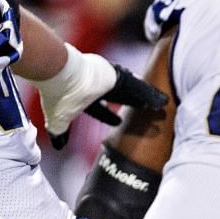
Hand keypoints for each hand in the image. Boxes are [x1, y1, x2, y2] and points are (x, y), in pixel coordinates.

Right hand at [38, 51, 169, 149]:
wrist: (56, 72)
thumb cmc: (56, 94)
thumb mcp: (59, 117)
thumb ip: (60, 131)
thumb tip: (58, 146)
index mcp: (82, 95)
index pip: (98, 107)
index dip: (108, 116)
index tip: (118, 122)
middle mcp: (96, 84)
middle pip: (120, 96)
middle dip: (132, 104)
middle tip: (145, 110)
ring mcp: (107, 78)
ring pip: (132, 90)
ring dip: (145, 99)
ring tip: (160, 105)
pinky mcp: (116, 75)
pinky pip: (138, 87)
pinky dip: (150, 95)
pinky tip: (162, 102)